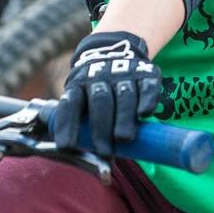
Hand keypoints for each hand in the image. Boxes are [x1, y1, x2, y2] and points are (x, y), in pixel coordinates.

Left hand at [53, 31, 160, 155]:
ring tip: (123, 139)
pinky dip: (146, 100)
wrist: (116, 51)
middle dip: (101, 127)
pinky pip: (147, 87)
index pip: (70, 105)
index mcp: (78, 85)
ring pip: (124, 95)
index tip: (66, 146)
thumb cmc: (94, 90)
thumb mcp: (82, 99)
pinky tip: (144, 114)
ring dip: (123, 117)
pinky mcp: (146, 73)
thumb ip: (83, 124)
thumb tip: (89, 161)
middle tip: (104, 150)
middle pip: (100, 101)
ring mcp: (123, 73)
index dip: (67, 125)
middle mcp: (99, 77)